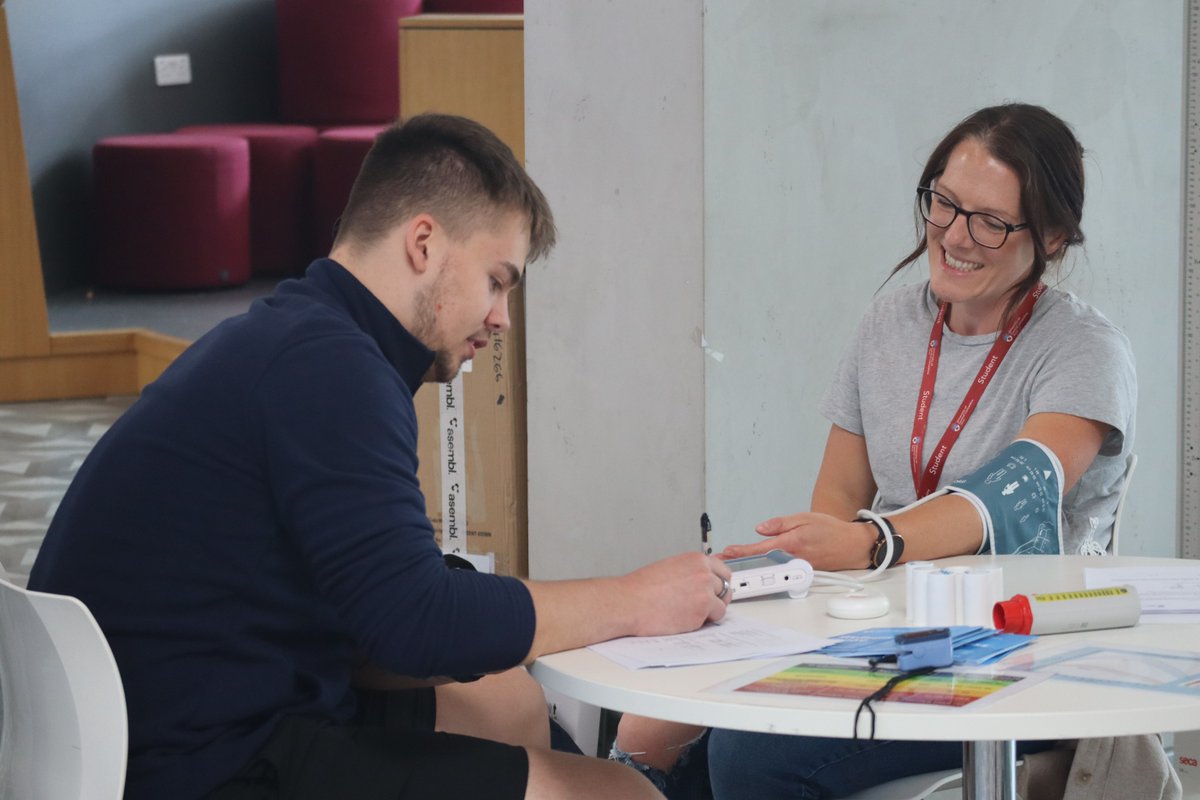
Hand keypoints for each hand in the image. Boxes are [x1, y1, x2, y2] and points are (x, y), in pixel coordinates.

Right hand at [617, 552, 732, 636]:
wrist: (629, 602)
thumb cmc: (642, 587)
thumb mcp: (670, 567)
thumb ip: (690, 572)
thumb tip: (700, 581)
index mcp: (696, 560)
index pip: (722, 570)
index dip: (718, 581)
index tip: (716, 588)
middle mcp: (704, 575)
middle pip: (724, 587)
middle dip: (716, 596)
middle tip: (705, 604)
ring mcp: (705, 594)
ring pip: (721, 605)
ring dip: (711, 610)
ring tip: (691, 612)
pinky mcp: (701, 613)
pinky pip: (711, 620)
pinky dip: (702, 622)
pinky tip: (685, 619)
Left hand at [719, 512, 874, 570]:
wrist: (853, 546)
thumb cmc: (830, 529)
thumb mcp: (804, 518)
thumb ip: (781, 524)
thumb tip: (760, 528)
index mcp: (792, 543)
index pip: (762, 548)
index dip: (743, 551)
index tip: (727, 553)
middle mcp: (793, 558)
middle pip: (762, 561)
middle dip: (742, 560)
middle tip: (722, 558)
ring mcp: (797, 568)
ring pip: (771, 567)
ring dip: (752, 565)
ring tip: (734, 560)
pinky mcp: (802, 573)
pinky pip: (781, 569)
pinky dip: (768, 567)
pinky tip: (757, 565)